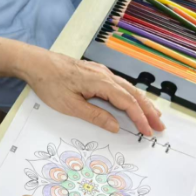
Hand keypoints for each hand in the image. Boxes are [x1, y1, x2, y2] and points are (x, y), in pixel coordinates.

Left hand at [18, 47, 163, 135]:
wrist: (35, 63)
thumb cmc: (49, 83)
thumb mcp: (70, 105)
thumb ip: (95, 116)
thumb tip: (116, 126)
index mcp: (101, 83)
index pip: (128, 103)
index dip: (140, 118)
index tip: (149, 131)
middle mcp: (104, 75)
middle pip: (133, 94)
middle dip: (149, 111)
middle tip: (160, 126)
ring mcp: (100, 72)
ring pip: (127, 88)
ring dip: (142, 102)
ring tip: (154, 115)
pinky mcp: (94, 72)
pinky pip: (118, 84)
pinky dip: (130, 95)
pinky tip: (132, 100)